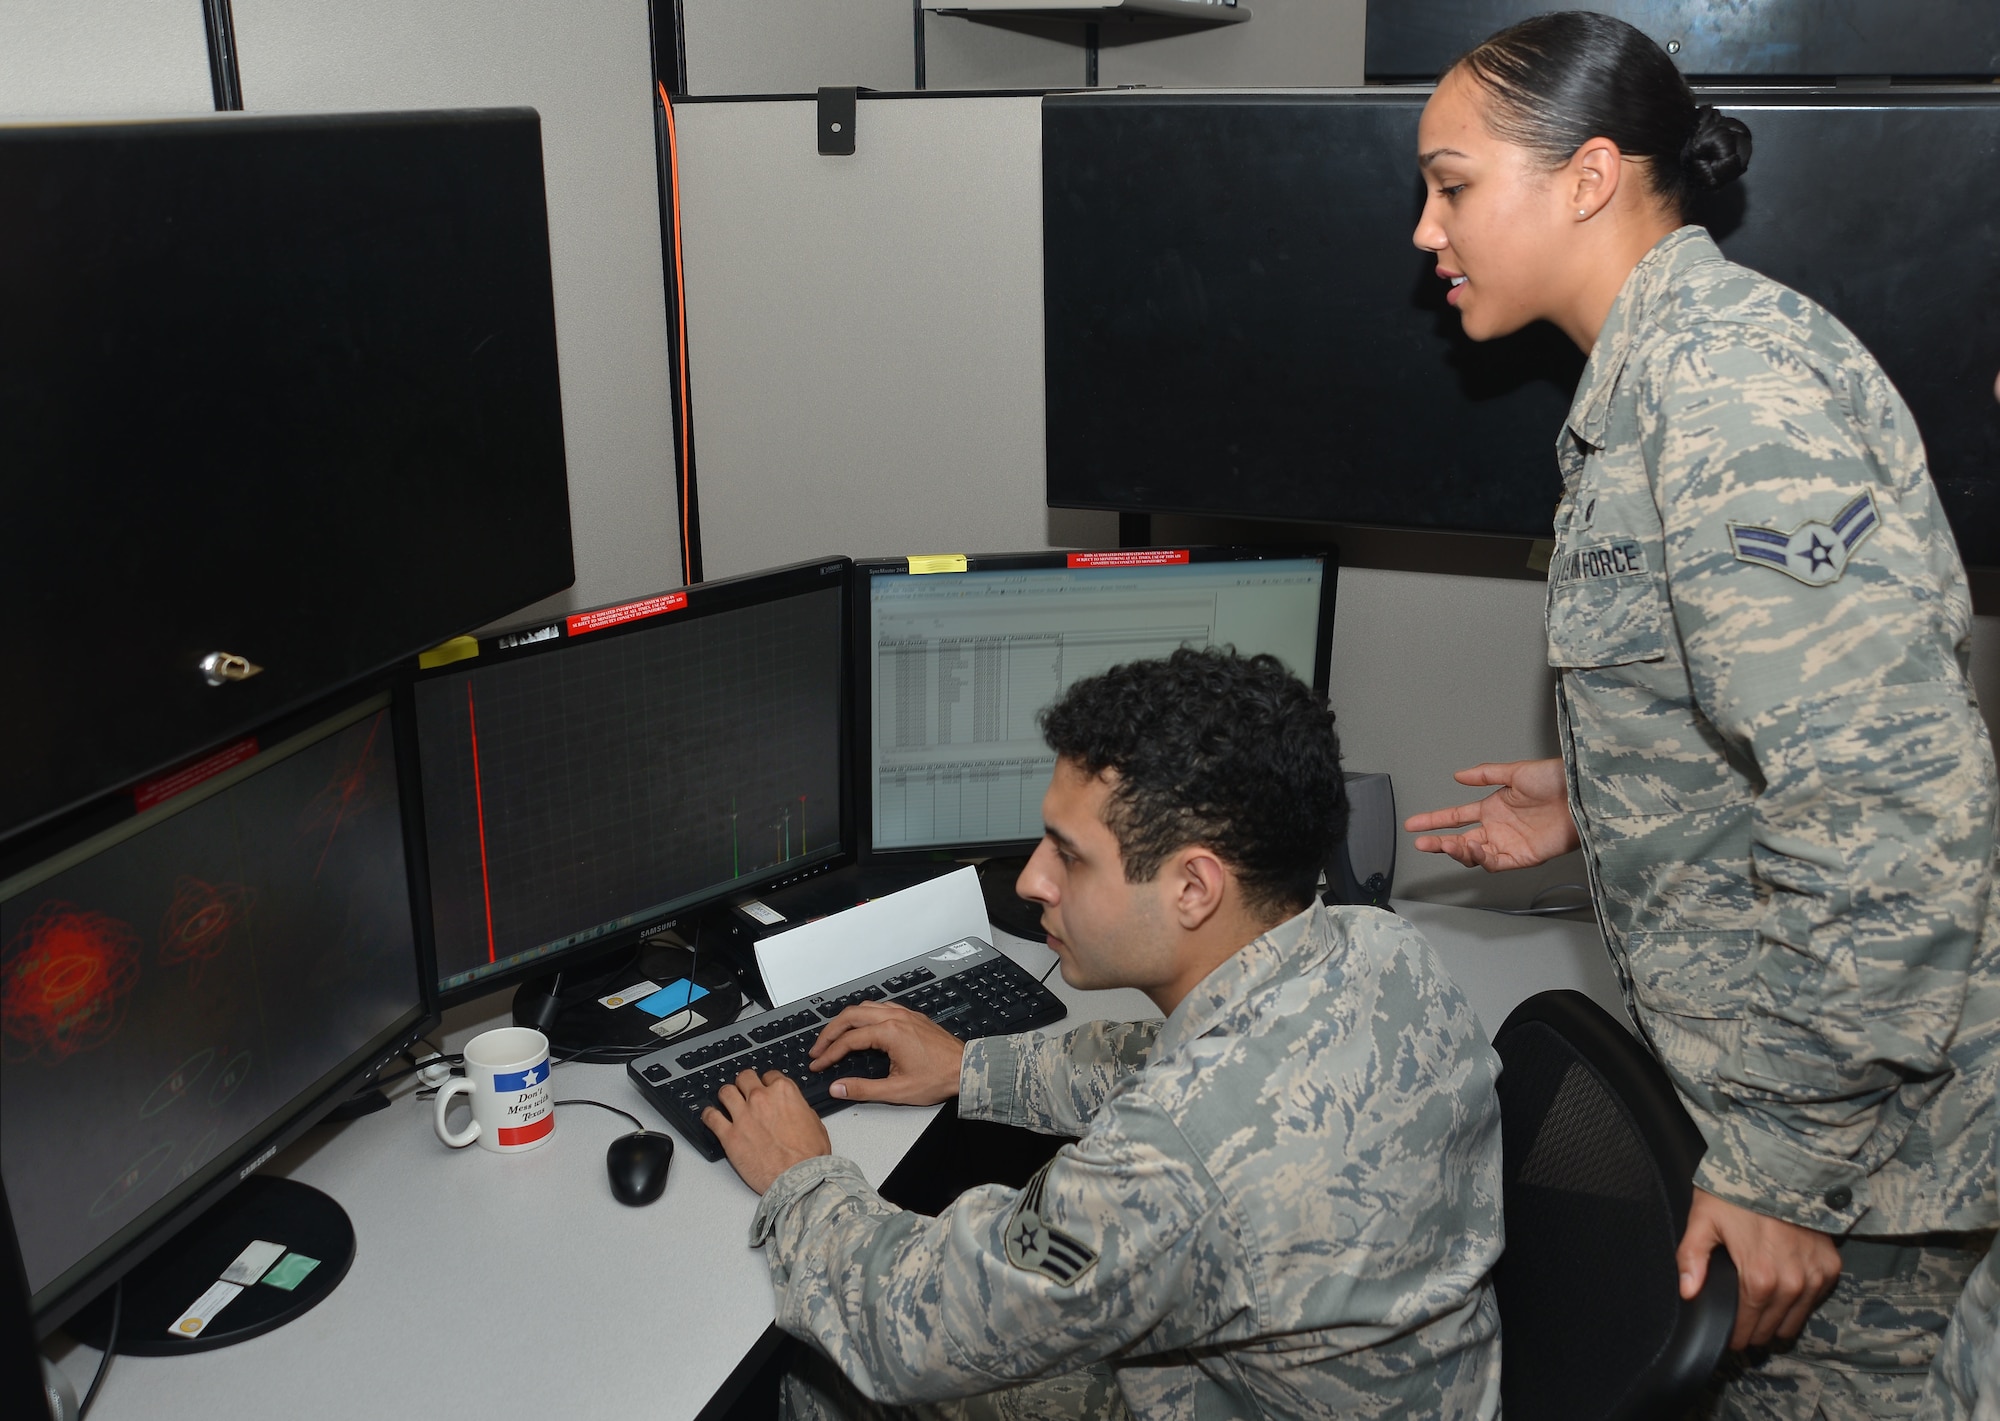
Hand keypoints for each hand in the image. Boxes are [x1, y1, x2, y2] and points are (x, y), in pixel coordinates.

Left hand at [704, 1069, 832, 1194]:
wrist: (799, 1179)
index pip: (769, 1075)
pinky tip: (711, 1117)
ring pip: (725, 1092)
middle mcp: (761, 1099)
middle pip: (745, 1078)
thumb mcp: (815, 1123)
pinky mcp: (729, 1135)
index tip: (765, 1088)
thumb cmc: (809, 1157)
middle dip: (745, 1084)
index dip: (767, 1082)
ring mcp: (743, 1115)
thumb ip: (800, 1109)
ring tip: (727, 1103)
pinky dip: (709, 1115)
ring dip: (727, 1096)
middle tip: (744, 1092)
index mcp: (784, 1092)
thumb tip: (794, 1109)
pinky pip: (710, 1117)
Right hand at [810, 1001, 965, 1105]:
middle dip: (830, 1032)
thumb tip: (837, 1087)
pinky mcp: (912, 1017)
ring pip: (865, 1007)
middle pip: (851, 1016)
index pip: (848, 1040)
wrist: (966, 1069)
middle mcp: (895, 1017)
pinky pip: (881, 1007)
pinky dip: (864, 1014)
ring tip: (834, 1036)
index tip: (818, 1064)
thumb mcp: (897, 1090)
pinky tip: (862, 1025)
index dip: (829, 1053)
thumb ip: (863, 1089)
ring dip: (846, 1020)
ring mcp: (904, 1014)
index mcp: (890, 1032)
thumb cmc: (938, 1078)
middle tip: (818, 1048)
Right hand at [1403, 759, 1579, 870]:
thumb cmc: (1557, 781)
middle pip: (1461, 840)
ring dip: (1459, 851)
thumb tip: (1459, 775)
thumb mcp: (1516, 771)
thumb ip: (1486, 775)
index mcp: (1493, 808)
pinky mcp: (1524, 857)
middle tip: (1423, 842)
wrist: (1582, 796)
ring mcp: (1510, 843)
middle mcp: (1498, 828)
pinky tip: (1473, 849)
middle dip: (1439, 842)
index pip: (1456, 817)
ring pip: (1475, 855)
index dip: (1434, 820)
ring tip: (1446, 845)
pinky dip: (1482, 859)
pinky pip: (1497, 863)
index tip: (1414, 824)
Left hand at [1677, 1188, 1841, 1349]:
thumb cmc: (1736, 1194)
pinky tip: (1784, 1289)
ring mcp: (1815, 1277)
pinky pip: (1815, 1299)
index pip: (1747, 1328)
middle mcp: (1793, 1284)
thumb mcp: (1703, 1221)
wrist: (1779, 1168)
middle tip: (1741, 1323)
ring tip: (1760, 1312)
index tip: (1727, 1336)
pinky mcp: (1831, 1266)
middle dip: (1754, 1330)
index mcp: (1759, 1279)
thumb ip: (1692, 1259)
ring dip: (1778, 1320)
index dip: (1735, 1336)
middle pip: (1771, 1329)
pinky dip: (1801, 1300)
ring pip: (1795, 1320)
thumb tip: (1688, 1293)